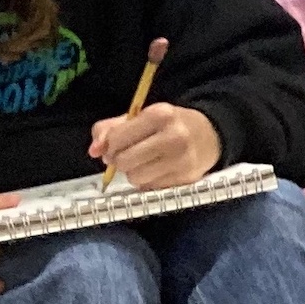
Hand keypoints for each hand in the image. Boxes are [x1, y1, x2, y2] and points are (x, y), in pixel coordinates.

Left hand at [88, 104, 221, 188]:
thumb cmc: (170, 125)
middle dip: (119, 161)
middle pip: (124, 161)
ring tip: (144, 162)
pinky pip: (149, 188)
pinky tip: (157, 170)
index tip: (114, 145)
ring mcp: (181, 160)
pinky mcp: (185, 179)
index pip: (117, 138)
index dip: (109, 145)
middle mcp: (173, 137)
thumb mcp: (141, 117)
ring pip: (135, 178)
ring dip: (134, 173)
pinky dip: (148, 181)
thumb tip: (93, 150)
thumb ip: (111, 129)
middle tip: (127, 155)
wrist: (211, 134)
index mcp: (160, 115)